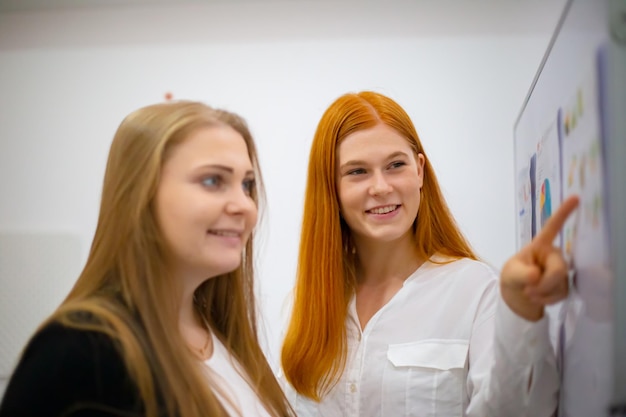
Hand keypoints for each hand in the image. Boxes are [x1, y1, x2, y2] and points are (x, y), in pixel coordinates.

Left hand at [500, 195, 579, 320]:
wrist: (517, 296)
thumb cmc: (513, 276)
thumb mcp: (510, 274)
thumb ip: (521, 274)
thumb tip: (535, 275)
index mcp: (540, 245)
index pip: (552, 228)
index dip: (563, 213)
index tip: (575, 197)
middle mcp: (554, 254)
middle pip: (559, 269)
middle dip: (545, 284)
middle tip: (529, 291)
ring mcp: (560, 269)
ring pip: (560, 283)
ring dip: (542, 293)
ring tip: (528, 293)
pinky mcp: (564, 284)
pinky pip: (561, 293)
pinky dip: (547, 300)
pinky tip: (537, 298)